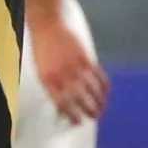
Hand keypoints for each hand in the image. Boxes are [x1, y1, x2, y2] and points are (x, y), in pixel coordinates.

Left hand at [30, 8, 107, 124]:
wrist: (47, 25)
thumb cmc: (42, 49)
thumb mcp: (41, 70)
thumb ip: (51, 87)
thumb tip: (59, 105)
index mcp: (48, 81)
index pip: (62, 104)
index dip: (71, 115)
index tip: (78, 122)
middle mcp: (62, 76)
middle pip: (79, 99)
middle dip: (89, 110)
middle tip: (95, 117)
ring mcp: (74, 66)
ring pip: (91, 89)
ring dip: (98, 100)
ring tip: (102, 107)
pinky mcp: (84, 57)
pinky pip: (97, 74)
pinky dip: (103, 84)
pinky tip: (106, 91)